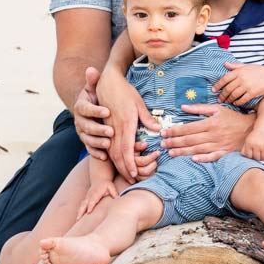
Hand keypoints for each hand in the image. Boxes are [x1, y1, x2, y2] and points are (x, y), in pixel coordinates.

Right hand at [73, 67, 111, 157]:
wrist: (91, 106)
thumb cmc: (98, 96)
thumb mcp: (97, 87)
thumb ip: (93, 80)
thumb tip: (90, 69)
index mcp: (81, 105)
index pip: (85, 108)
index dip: (95, 111)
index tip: (107, 111)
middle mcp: (79, 120)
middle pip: (86, 126)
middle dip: (98, 129)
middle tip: (111, 132)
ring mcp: (82, 132)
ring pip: (87, 139)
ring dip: (97, 142)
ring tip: (108, 144)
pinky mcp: (87, 141)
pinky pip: (89, 149)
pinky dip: (96, 153)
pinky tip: (105, 156)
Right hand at [77, 179, 117, 218]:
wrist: (99, 179)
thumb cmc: (106, 184)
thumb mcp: (111, 187)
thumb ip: (114, 193)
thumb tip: (117, 199)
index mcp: (96, 193)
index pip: (93, 200)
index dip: (90, 205)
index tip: (88, 212)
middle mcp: (90, 195)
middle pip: (84, 204)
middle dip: (81, 211)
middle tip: (78, 218)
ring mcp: (87, 198)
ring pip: (81, 205)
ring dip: (79, 212)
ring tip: (77, 220)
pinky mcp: (85, 200)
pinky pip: (81, 206)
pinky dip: (79, 212)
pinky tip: (78, 219)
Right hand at [97, 67, 160, 181]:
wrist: (106, 81)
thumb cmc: (125, 91)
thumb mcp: (139, 102)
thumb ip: (147, 118)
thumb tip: (159, 129)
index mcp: (126, 123)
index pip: (127, 149)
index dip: (130, 164)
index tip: (134, 175)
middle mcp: (115, 128)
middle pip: (118, 154)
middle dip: (125, 170)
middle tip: (132, 181)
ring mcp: (108, 128)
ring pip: (111, 151)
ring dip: (119, 165)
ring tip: (127, 175)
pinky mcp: (105, 127)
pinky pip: (107, 145)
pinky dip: (112, 157)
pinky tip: (117, 163)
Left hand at [161, 105, 253, 162]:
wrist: (251, 129)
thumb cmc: (232, 118)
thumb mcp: (217, 109)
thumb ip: (199, 108)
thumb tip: (182, 107)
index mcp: (210, 123)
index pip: (188, 127)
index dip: (174, 130)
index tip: (164, 132)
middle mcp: (213, 135)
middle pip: (190, 139)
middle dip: (174, 142)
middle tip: (162, 144)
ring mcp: (219, 145)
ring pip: (197, 149)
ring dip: (182, 152)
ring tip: (170, 153)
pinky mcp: (224, 153)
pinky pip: (212, 157)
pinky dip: (202, 159)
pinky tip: (192, 160)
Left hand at [213, 63, 263, 105]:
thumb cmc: (260, 71)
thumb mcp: (247, 66)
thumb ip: (235, 66)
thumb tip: (225, 64)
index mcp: (239, 71)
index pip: (225, 78)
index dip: (218, 85)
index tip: (213, 90)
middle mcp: (242, 78)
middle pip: (228, 88)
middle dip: (222, 95)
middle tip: (219, 99)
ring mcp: (247, 86)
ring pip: (234, 95)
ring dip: (229, 99)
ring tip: (226, 101)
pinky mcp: (252, 93)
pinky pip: (242, 99)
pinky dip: (237, 102)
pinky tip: (236, 103)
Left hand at [242, 125, 263, 160]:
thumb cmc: (255, 136)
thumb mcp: (248, 140)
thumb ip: (244, 149)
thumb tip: (243, 156)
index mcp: (249, 143)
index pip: (249, 156)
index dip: (251, 156)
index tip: (253, 153)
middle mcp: (256, 145)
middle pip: (257, 158)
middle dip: (257, 157)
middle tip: (259, 155)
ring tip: (263, 154)